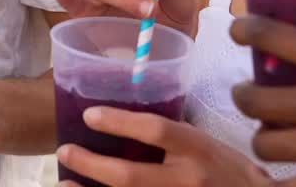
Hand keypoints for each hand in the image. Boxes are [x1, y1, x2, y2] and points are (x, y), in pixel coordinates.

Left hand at [56, 107, 270, 186]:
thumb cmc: (231, 173)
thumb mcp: (209, 145)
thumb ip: (175, 137)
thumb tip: (128, 120)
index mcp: (199, 150)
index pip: (156, 131)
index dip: (120, 123)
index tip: (90, 115)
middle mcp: (189, 181)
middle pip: (131, 176)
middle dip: (92, 164)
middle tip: (64, 151)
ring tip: (64, 181)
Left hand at [230, 16, 295, 185]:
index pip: (272, 37)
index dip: (246, 30)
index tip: (239, 30)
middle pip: (252, 99)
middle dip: (246, 95)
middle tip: (252, 93)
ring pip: (264, 144)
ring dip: (265, 137)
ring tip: (272, 133)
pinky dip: (280, 186)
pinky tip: (277, 179)